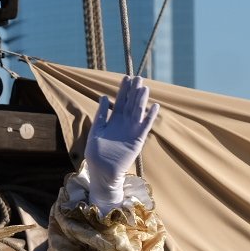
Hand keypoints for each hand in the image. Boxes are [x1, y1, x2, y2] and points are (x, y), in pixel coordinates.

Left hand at [83, 75, 159, 206]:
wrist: (102, 173)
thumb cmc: (95, 155)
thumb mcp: (95, 132)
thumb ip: (100, 115)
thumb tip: (103, 97)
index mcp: (112, 121)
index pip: (119, 102)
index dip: (123, 90)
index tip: (126, 77)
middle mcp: (123, 124)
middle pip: (130, 104)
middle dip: (134, 91)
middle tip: (138, 77)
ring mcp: (131, 131)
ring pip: (138, 112)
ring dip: (141, 100)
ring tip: (144, 87)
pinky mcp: (137, 141)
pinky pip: (145, 127)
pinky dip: (149, 117)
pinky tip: (154, 106)